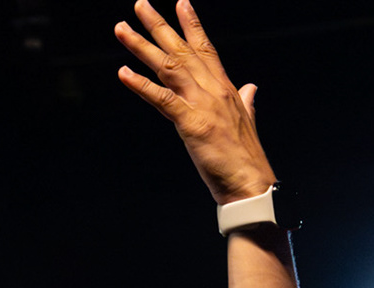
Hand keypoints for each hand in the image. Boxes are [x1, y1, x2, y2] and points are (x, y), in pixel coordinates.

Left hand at [115, 0, 275, 204]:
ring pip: (168, 66)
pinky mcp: (191, 123)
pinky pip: (162, 99)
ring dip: (142, 46)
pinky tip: (123, 72)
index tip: (180, 3)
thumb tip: (251, 88)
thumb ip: (246, 101)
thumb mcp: (246, 121)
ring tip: (121, 28)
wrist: (251, 183)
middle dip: (159, 25)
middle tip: (140, 4)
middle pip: (181, 50)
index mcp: (225, 88)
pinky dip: (141, 85)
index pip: (206, 48)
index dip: (192, 25)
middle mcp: (213, 89)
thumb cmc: (246, 158)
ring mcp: (202, 104)